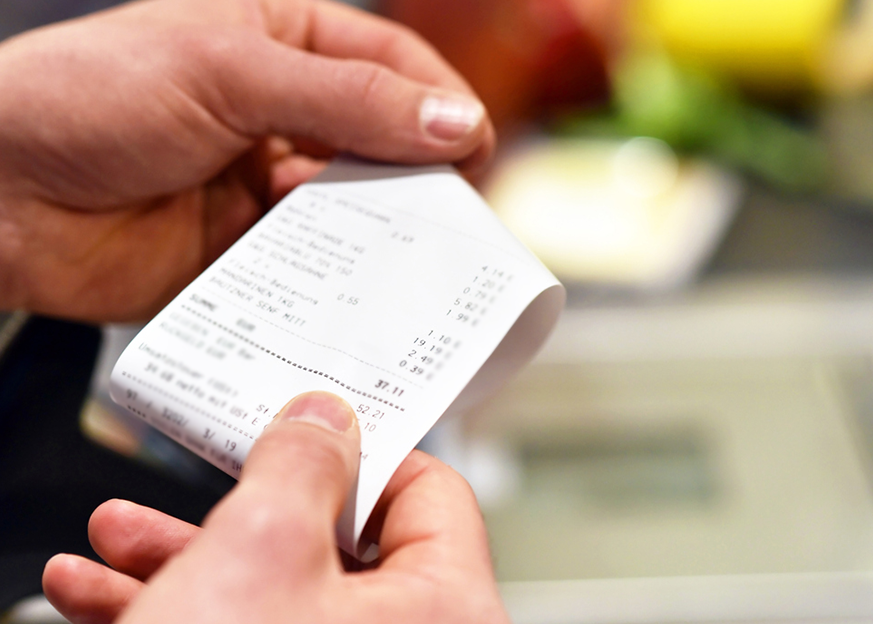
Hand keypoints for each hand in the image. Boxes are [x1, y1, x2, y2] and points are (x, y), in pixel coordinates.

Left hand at [0, 0, 494, 322]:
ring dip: (377, 230)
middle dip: (417, 174)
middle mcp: (281, 112)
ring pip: (355, 208)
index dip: (440, 103)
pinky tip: (341, 283)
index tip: (472, 149)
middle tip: (449, 214)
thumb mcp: (229, 70)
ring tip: (395, 250)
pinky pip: (313, 267)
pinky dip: (334, 278)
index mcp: (280, 40)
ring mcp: (264, 184)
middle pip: (385, 141)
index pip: (390, 63)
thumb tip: (455, 119)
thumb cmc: (86, 98)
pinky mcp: (245, 252)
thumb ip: (348, 99)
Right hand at [41, 391, 509, 623]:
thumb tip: (325, 419)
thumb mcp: (258, 552)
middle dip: (236, 513)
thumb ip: (300, 466)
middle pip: (335, 549)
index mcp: (447, 610)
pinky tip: (104, 600)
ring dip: (188, 563)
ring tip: (113, 546)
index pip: (430, 495)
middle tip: (186, 487)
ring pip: (278, 598)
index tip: (302, 432)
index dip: (360, 452)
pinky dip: (185, 614)